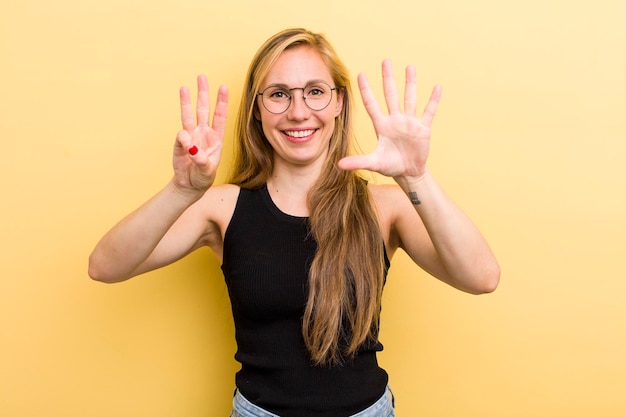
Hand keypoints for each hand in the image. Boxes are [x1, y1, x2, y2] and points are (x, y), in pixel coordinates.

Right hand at [173, 75, 227, 193]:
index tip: (223, 87)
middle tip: (202, 77)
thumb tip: (189, 145)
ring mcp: (191, 136)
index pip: (220, 116)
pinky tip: (185, 143)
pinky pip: (180, 136)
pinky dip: (182, 139)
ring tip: (184, 88)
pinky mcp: (180, 143)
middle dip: (203, 93)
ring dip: (186, 101)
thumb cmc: (203, 177)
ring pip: (189, 115)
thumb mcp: (206, 171)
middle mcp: (204, 133)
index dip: (221, 102)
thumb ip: (200, 159)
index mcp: (216, 138)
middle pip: (203, 109)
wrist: (190, 185)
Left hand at [338, 60, 440, 179]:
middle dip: (388, 79)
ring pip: (409, 98)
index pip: (371, 104)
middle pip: (390, 95)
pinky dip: (433, 100)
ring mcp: (409, 122)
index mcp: (381, 125)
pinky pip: (428, 111)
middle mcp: (394, 120)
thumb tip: (339, 165)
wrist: (408, 172)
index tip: (360, 74)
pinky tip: (437, 88)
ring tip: (410, 67)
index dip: (366, 90)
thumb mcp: (373, 163)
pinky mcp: (422, 128)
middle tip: (385, 61)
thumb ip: (358, 162)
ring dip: (410, 84)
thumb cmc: (390, 166)